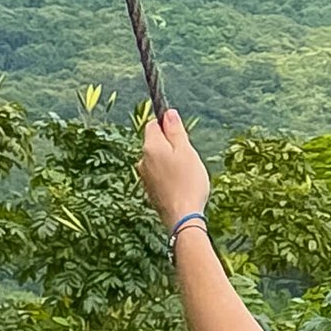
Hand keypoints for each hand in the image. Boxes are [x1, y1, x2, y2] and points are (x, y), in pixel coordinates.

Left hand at [139, 111, 210, 229]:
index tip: (181, 134)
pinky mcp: (150, 191)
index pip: (153, 124)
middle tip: (188, 157)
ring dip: (170, 162)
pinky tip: (181, 185)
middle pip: (155, 143)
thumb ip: (175, 130)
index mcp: (150, 147)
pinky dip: (169, 176)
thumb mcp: (186, 151)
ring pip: (157, 160)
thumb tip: (168, 113)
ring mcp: (144, 177)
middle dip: (171, 145)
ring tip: (186, 174)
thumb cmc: (187, 182)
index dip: (167, 125)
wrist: (182, 217)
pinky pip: (159, 175)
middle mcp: (142, 160)